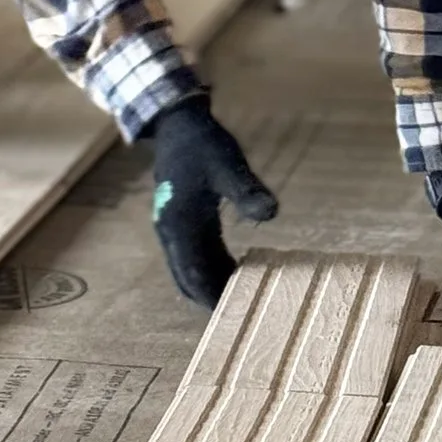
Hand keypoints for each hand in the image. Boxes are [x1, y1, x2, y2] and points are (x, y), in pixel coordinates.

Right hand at [146, 96, 278, 306]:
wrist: (176, 125)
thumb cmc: (204, 144)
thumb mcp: (228, 164)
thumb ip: (247, 190)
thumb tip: (271, 214)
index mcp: (180, 224)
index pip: (195, 274)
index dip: (213, 297)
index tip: (233, 315)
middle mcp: (171, 231)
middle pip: (188, 278)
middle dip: (211, 297)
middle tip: (241, 315)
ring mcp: (171, 227)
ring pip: (189, 268)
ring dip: (211, 283)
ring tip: (241, 298)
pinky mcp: (178, 221)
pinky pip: (191, 254)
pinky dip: (209, 267)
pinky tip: (233, 270)